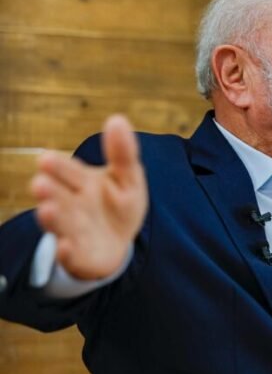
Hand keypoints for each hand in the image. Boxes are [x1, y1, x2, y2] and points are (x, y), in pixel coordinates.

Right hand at [30, 115, 147, 279]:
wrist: (117, 243)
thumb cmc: (119, 205)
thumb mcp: (128, 177)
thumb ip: (123, 152)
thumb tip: (117, 118)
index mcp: (80, 182)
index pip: (67, 171)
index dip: (58, 167)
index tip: (46, 159)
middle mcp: (69, 204)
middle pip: (57, 196)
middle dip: (49, 190)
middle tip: (41, 184)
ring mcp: (71, 230)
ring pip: (59, 223)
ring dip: (52, 217)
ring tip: (48, 209)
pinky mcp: (77, 255)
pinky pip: (70, 255)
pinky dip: (66, 252)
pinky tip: (65, 247)